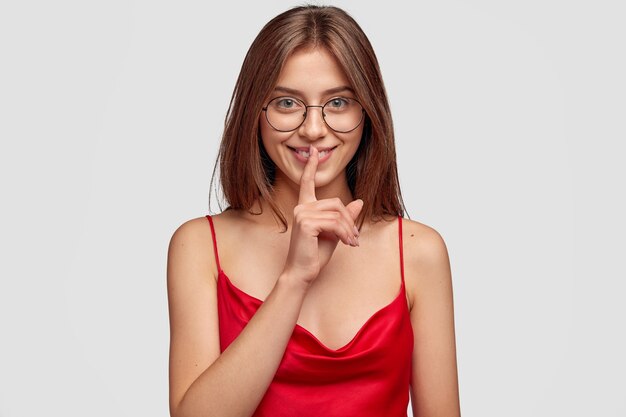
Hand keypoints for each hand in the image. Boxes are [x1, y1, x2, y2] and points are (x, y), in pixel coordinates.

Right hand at [283, 146, 363, 285]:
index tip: (313, 151)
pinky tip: (347, 244)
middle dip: (349, 220)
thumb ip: (344, 217)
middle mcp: (301, 207)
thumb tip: (360, 202)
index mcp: (305, 207)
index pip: (307, 183)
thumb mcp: (335, 233)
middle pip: (336, 203)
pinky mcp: (306, 223)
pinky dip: (345, 234)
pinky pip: (335, 223)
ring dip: (349, 230)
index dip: (311, 167)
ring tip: (352, 243)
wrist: (302, 273)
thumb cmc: (315, 255)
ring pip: (338, 214)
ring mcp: (302, 214)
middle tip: (354, 237)